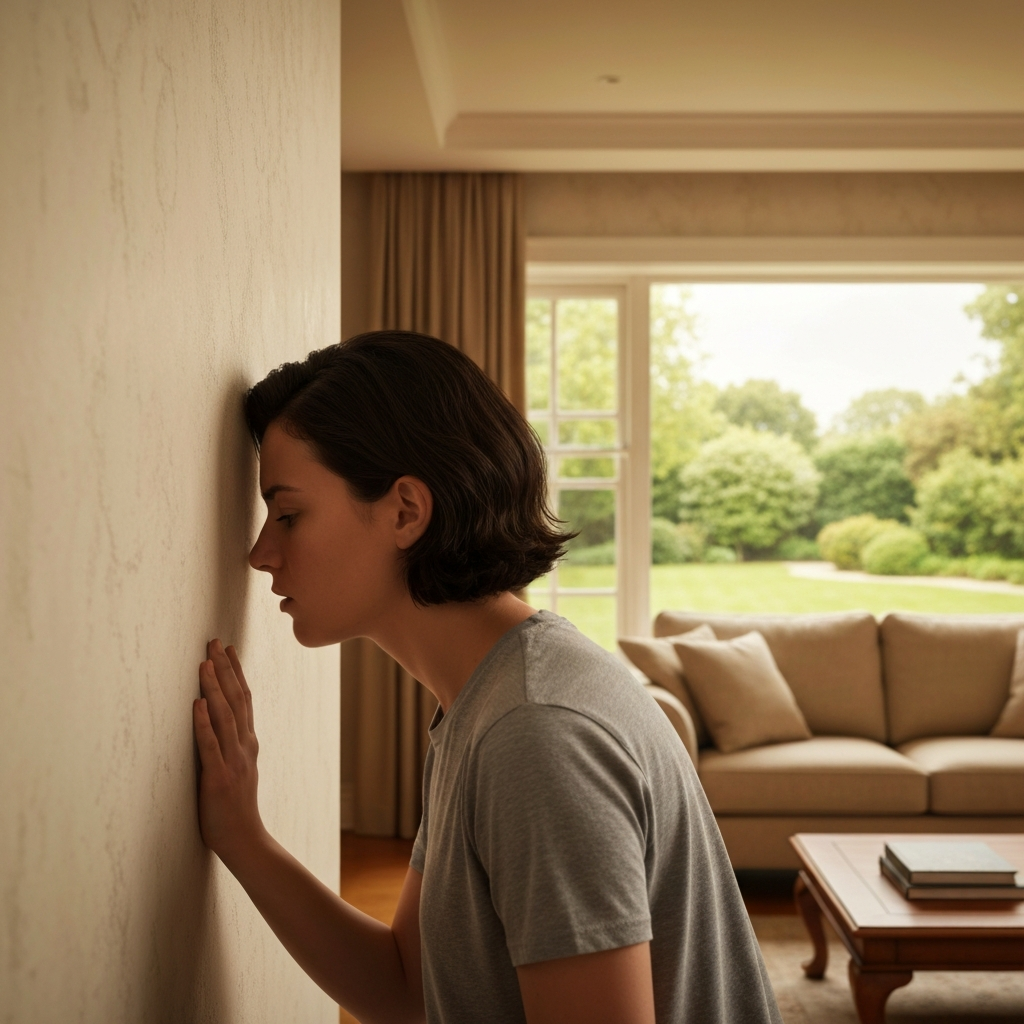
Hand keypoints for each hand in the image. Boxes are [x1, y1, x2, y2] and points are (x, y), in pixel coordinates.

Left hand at [193, 639, 265, 863]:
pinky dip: (203, 723)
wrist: (245, 840)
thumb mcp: (237, 768)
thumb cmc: (234, 807)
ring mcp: (234, 761)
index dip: (236, 672)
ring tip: (205, 663)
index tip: (228, 648)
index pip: (244, 699)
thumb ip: (231, 745)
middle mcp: (244, 746)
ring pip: (225, 716)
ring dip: (214, 688)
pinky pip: (210, 745)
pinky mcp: (218, 777)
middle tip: (215, 642)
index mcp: (248, 743)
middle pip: (236, 700)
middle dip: (225, 669)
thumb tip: (215, 721)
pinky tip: (196, 704)